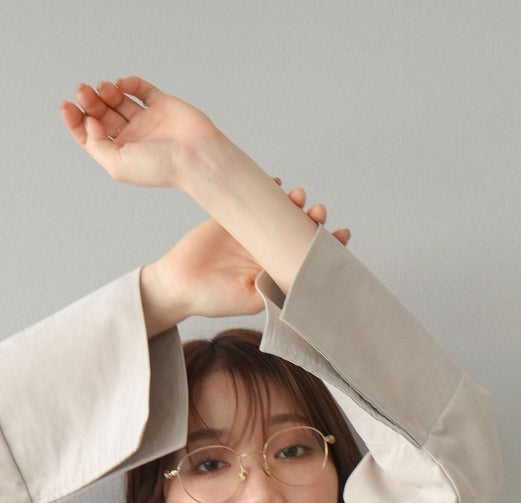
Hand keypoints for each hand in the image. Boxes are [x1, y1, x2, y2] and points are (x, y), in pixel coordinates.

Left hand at [60, 76, 224, 188]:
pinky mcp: (162, 104)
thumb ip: (96, 144)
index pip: (90, 135)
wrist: (196, 157)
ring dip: (106, 91)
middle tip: (84, 91)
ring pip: (119, 100)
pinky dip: (130, 82)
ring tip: (104, 88)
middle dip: (90, 101)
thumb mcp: (117, 164)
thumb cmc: (160, 167)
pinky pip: (142, 89)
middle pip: (102, 115)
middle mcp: (131, 138)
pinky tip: (122, 84)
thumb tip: (89, 122)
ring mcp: (147, 120)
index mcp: (119, 154)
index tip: (67, 106)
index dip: (75, 121)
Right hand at [155, 179, 351, 319]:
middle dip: (314, 219)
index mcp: (275, 270)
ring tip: (299, 197)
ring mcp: (250, 231)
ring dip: (295, 201)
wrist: (177, 283)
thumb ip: (275, 292)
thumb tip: (305, 281)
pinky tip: (277, 183)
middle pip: (298, 228)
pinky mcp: (231, 215)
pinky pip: (253, 195)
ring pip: (280, 210)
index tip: (342, 235)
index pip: (308, 254)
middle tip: (318, 214)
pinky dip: (268, 186)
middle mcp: (266, 249)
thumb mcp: (250, 301)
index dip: (328, 245)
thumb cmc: (212, 299)